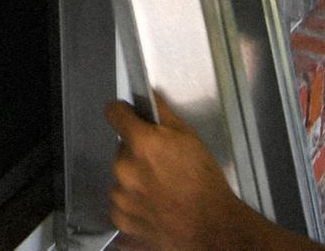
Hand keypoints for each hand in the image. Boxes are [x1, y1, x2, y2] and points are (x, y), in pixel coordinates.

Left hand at [106, 94, 257, 249]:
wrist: (210, 227)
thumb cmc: (204, 181)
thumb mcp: (190, 137)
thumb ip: (164, 114)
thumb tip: (148, 97)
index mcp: (140, 143)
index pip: (114, 113)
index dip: (124, 112)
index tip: (130, 117)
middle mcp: (123, 169)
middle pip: (122, 150)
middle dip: (137, 153)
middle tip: (162, 164)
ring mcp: (120, 197)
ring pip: (121, 178)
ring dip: (134, 179)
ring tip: (161, 190)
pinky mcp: (121, 220)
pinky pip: (121, 204)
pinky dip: (133, 204)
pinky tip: (155, 207)